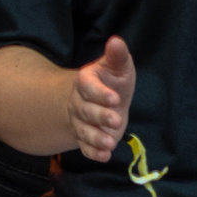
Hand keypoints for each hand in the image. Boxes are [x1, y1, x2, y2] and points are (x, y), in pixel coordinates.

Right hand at [69, 36, 134, 161]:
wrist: (104, 102)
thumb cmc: (113, 81)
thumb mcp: (118, 67)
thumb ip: (117, 56)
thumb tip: (116, 41)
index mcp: (85, 82)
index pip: (88, 87)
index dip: (100, 93)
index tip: (115, 99)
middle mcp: (79, 103)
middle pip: (85, 110)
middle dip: (100, 116)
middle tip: (116, 120)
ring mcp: (81, 122)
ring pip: (83, 130)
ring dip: (95, 138)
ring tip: (110, 144)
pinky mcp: (87, 139)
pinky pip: (85, 147)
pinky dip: (93, 153)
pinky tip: (105, 156)